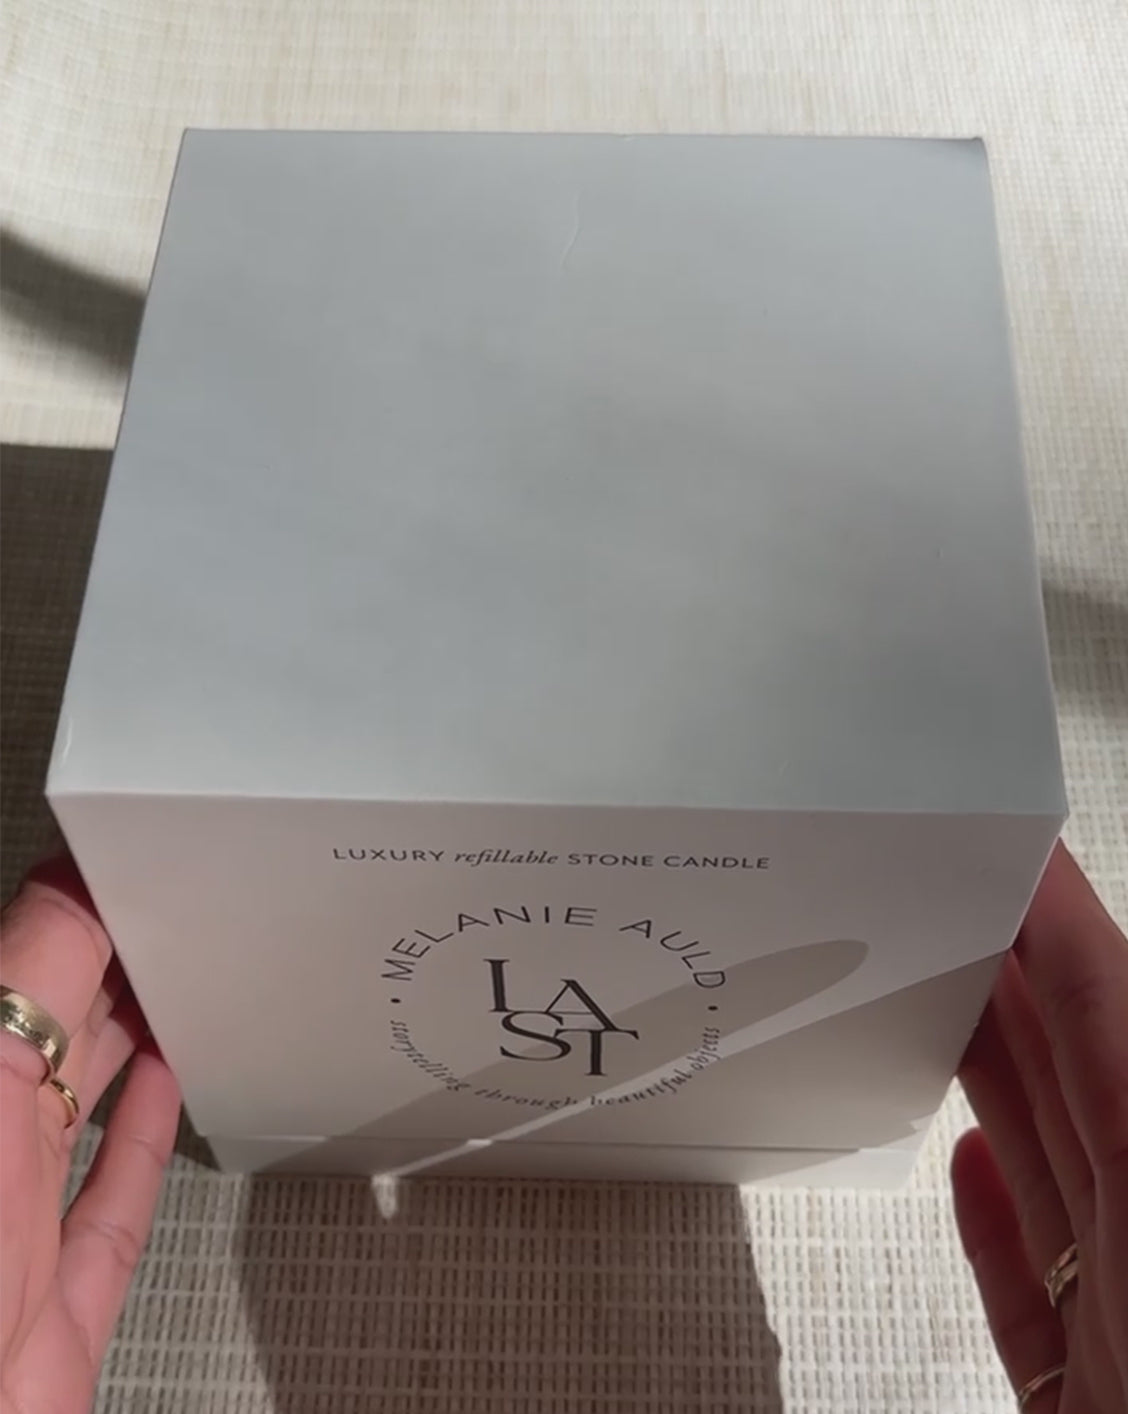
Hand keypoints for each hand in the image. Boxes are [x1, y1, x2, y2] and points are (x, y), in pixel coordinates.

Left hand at [0, 857, 179, 1413]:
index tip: (122, 861)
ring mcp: (7, 1231)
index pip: (7, 973)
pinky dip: (144, 1143)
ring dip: (124, 1044)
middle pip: (41, 1036)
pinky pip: (110, 1206)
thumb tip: (73, 877)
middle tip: (170, 912)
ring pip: (75, 1110)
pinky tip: (168, 1093)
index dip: (64, 915)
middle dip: (101, 969)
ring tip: (171, 981)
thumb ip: (30, 971)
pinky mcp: (57, 1303)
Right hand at [953, 843, 1127, 1411]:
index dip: (1067, 934)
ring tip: (940, 997)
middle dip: (1018, 986)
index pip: (1111, 1025)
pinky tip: (961, 1161)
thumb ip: (1104, 1063)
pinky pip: (1029, 1284)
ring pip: (1053, 1168)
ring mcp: (1120, 1320)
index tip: (1016, 858)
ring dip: (997, 1079)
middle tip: (951, 901)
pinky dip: (992, 1216)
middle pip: (1081, 1082)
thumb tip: (1038, 1032)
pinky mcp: (1078, 1389)